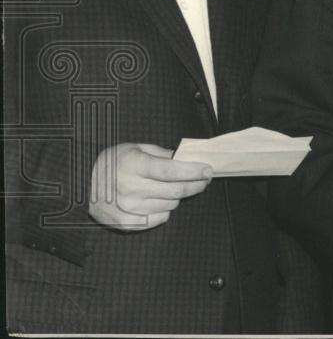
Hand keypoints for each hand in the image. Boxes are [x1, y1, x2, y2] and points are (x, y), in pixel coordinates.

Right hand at [88, 143, 212, 230]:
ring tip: (173, 187)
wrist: (82, 186)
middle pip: (176, 190)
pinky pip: (159, 218)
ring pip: (171, 204)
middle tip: (204, 179)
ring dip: (178, 196)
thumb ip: (162, 154)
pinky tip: (157, 200)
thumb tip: (188, 160)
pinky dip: (164, 209)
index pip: (171, 170)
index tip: (208, 170)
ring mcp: (127, 208)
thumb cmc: (113, 164)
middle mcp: (130, 188)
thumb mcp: (136, 149)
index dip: (193, 171)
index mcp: (133, 165)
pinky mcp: (126, 224)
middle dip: (196, 184)